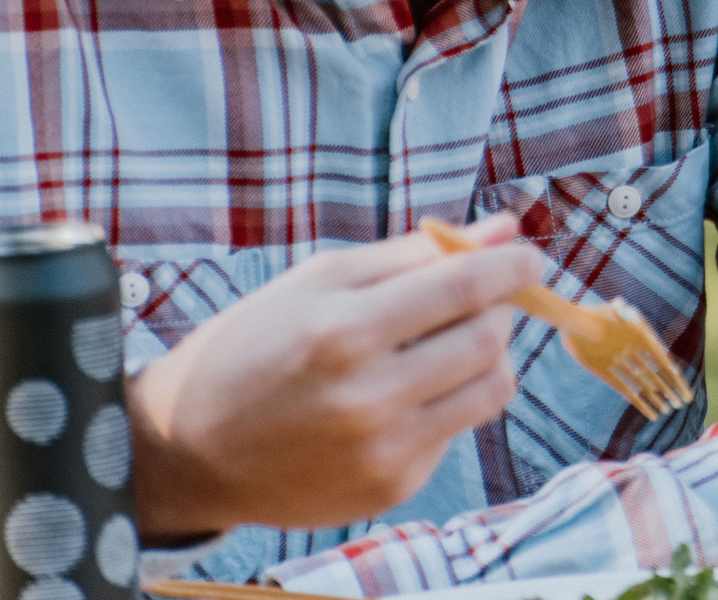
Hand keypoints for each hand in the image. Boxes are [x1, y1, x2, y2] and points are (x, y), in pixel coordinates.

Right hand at [127, 213, 545, 541]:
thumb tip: (506, 228)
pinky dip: (448, 402)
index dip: (513, 266)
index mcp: (343, 332)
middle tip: (476, 298)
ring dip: (487, 356)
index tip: (529, 257)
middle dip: (498, 309)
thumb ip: (418, 254)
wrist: (187, 448)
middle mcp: (367, 398)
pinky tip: (402, 395)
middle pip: (488, 338)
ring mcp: (381, 452)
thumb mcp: (322, 280)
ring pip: (492, 389)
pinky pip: (457, 431)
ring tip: (445, 343)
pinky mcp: (390, 489)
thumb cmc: (255, 344)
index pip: (466, 287)